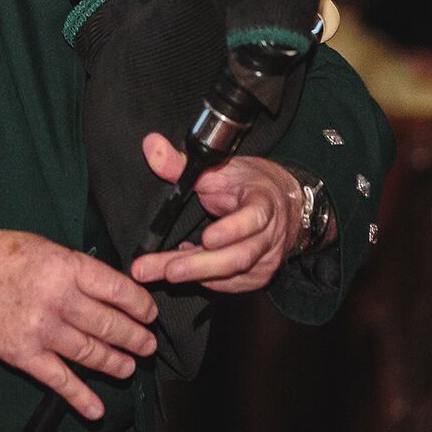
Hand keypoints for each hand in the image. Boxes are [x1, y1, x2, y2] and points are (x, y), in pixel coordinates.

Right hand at [0, 229, 157, 420]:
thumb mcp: (42, 246)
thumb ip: (75, 268)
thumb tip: (108, 288)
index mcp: (65, 267)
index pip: (117, 290)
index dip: (140, 305)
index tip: (149, 313)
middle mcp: (58, 299)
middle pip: (110, 325)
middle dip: (135, 338)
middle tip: (147, 344)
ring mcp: (41, 330)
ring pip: (91, 354)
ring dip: (116, 364)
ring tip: (128, 367)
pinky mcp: (23, 355)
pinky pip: (59, 381)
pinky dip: (80, 398)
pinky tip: (95, 409)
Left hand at [128, 134, 304, 293]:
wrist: (280, 203)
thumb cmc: (247, 184)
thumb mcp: (216, 168)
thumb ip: (180, 163)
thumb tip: (151, 146)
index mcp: (263, 204)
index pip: (253, 218)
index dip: (232, 230)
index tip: (207, 238)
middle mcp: (269, 236)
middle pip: (238, 256)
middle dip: (199, 266)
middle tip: (167, 270)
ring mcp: (266, 259)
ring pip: (231, 274)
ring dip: (194, 275)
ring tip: (160, 272)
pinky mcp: (258, 277)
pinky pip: (229, 285)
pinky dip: (205, 280)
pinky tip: (182, 270)